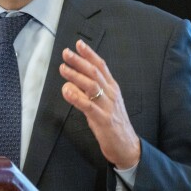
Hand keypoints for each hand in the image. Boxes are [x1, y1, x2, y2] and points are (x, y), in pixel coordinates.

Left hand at [59, 40, 140, 168]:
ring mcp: (107, 106)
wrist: (127, 146)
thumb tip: (72, 80)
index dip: (89, 54)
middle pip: (94, 73)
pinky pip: (88, 106)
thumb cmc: (112, 122)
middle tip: (66, 53)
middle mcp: (111, 93)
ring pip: (91, 86)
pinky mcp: (103, 119)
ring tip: (63, 68)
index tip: (78, 44)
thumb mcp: (103, 101)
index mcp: (112, 87)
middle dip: (79, 61)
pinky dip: (76, 97)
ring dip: (75, 75)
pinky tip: (66, 91)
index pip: (101, 66)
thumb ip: (90, 90)